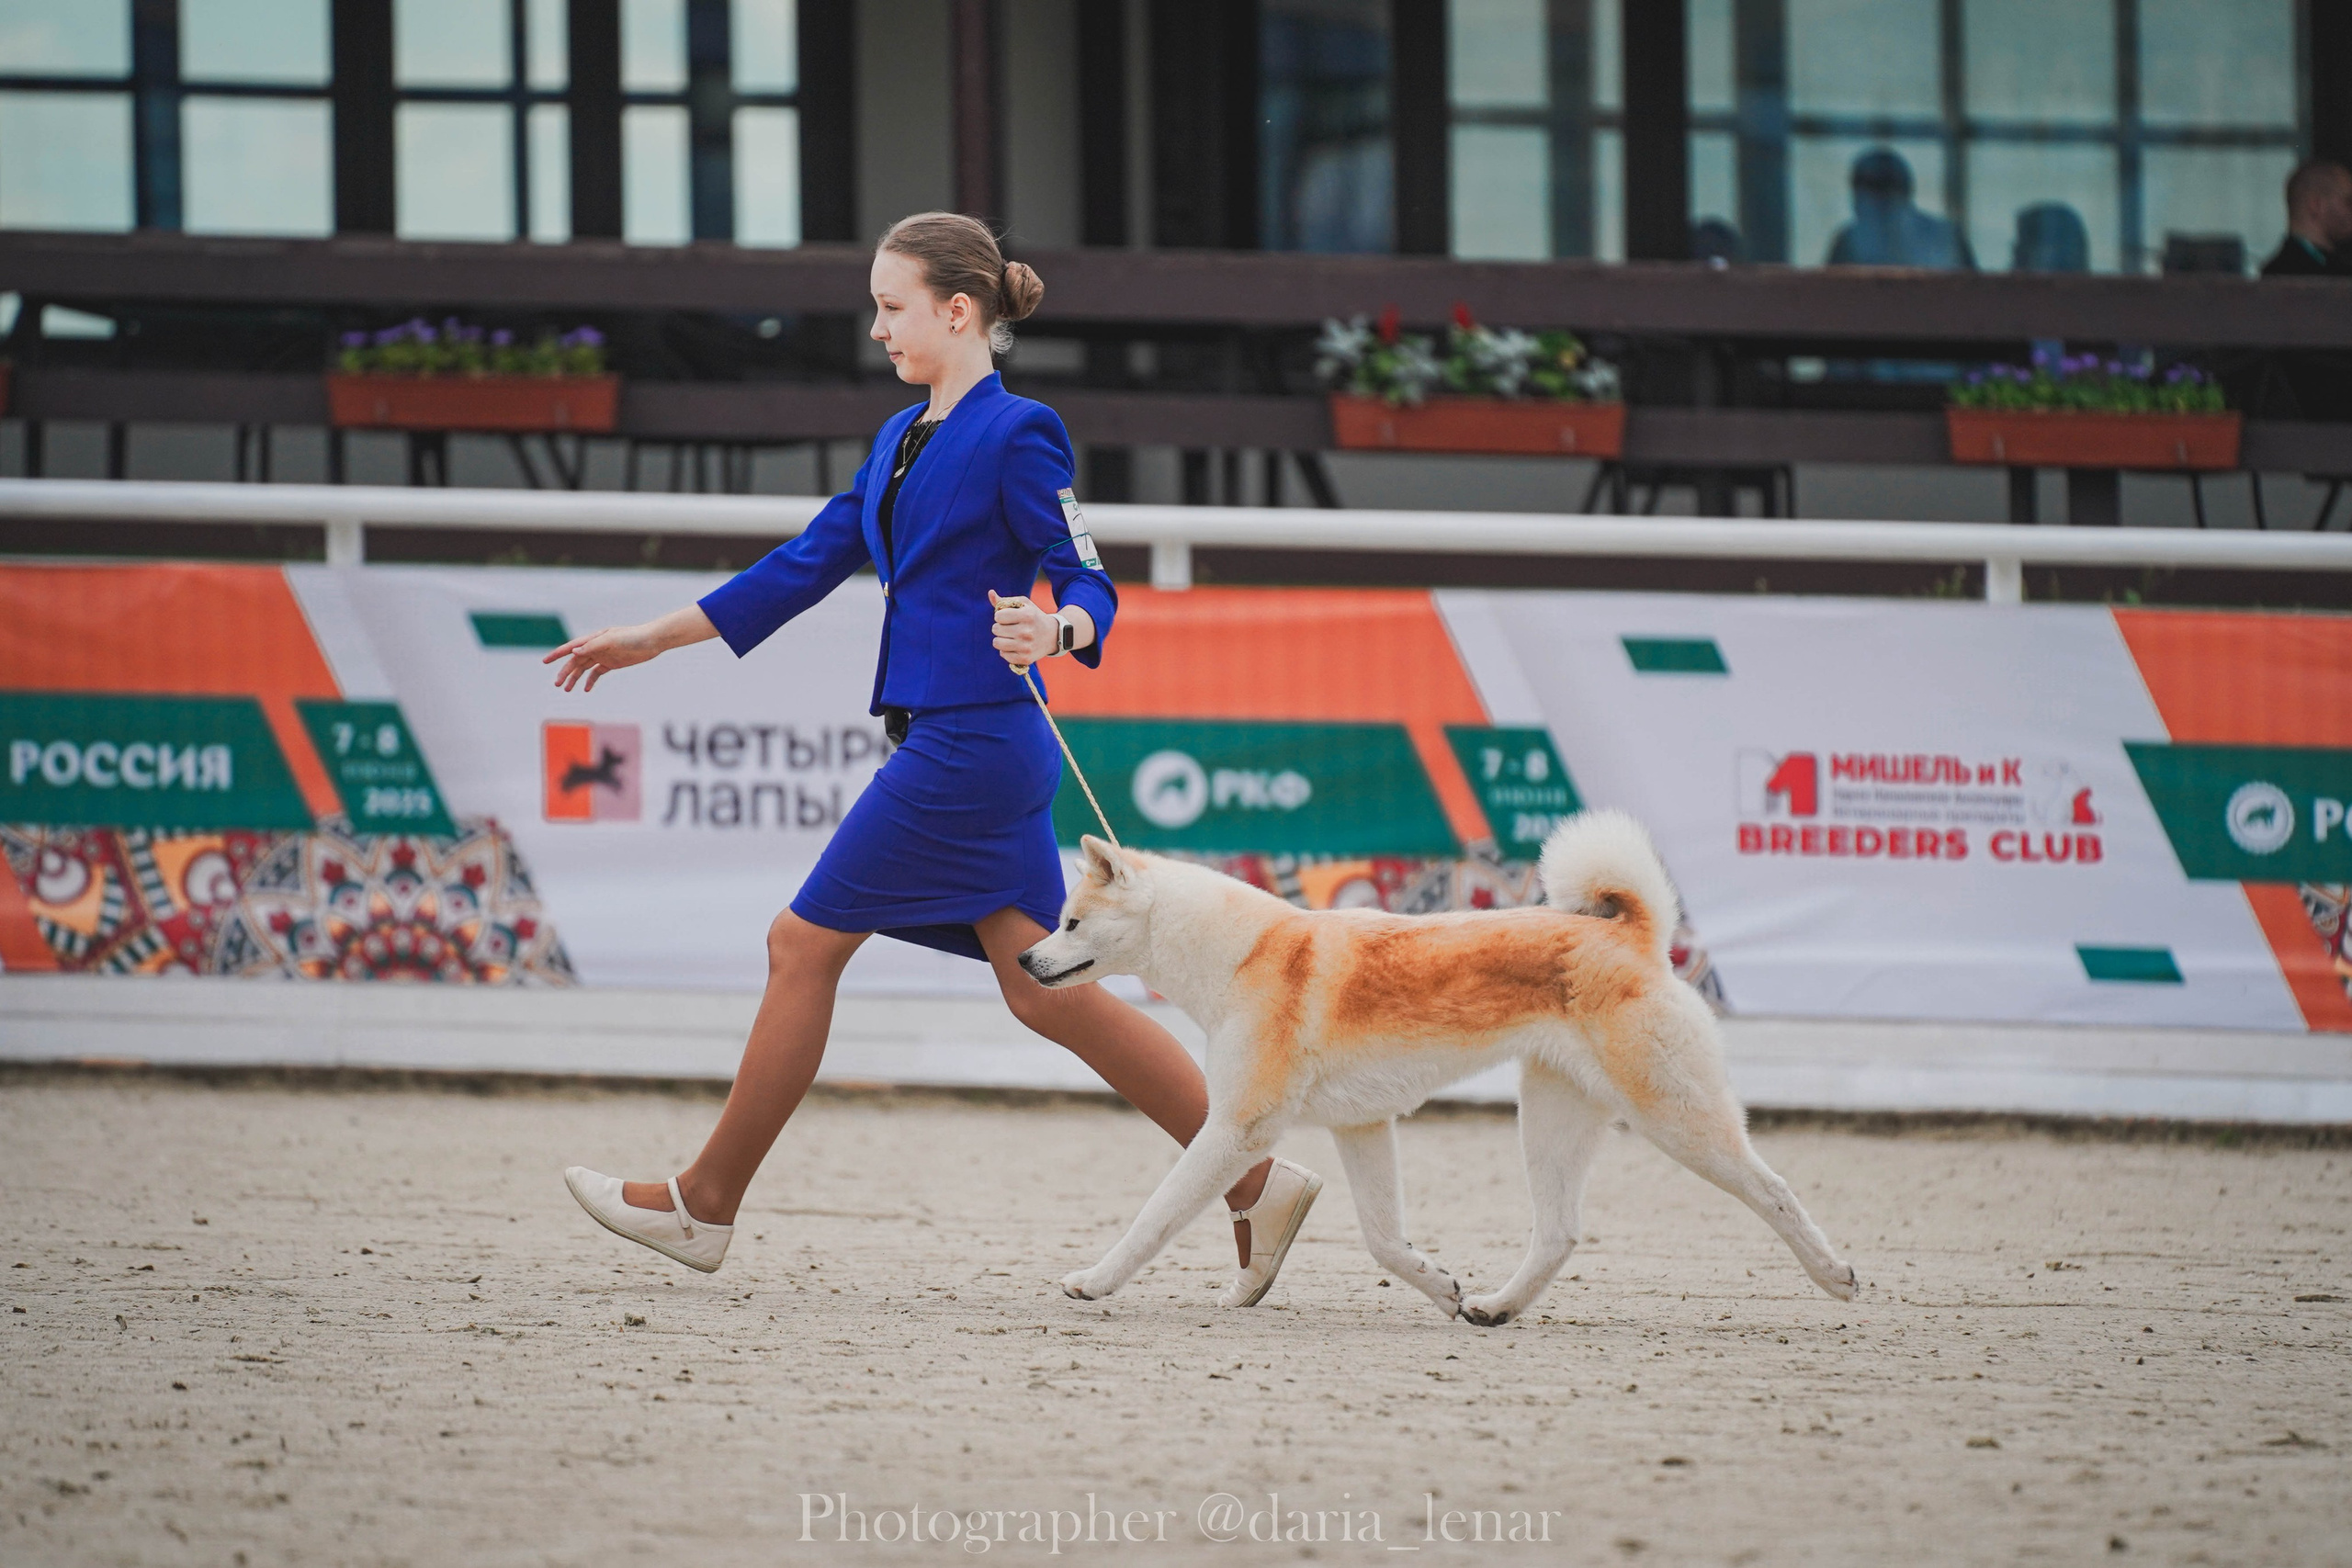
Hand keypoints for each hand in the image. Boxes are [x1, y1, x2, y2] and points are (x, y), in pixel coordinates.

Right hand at [544, 622, 665, 691]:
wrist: (652, 641)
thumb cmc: (632, 637)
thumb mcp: (611, 641)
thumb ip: (592, 646)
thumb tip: (574, 651)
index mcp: (593, 639)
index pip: (571, 647)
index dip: (557, 654)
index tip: (545, 662)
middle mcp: (596, 647)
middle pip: (576, 661)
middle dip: (565, 672)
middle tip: (557, 684)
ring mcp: (604, 655)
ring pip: (584, 668)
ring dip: (575, 678)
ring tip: (567, 689)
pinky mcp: (612, 663)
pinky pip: (597, 673)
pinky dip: (590, 680)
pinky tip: (585, 689)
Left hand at [988, 590, 1059, 669]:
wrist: (1053, 635)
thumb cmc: (1033, 616)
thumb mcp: (1023, 604)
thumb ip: (1005, 601)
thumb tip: (990, 593)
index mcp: (1027, 615)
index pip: (998, 616)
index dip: (1001, 616)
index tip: (1008, 617)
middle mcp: (1027, 631)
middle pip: (995, 629)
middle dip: (1000, 627)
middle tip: (1010, 628)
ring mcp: (1027, 646)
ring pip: (997, 643)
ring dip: (1001, 639)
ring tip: (1010, 637)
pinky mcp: (1026, 658)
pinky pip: (1003, 655)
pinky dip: (1006, 651)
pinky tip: (1015, 646)